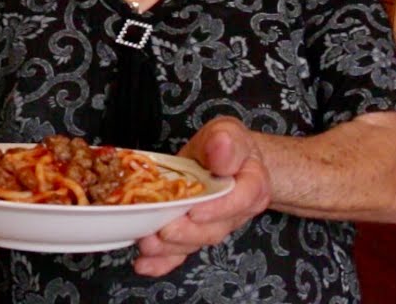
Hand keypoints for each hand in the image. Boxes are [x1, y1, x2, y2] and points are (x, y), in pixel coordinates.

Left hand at [133, 117, 272, 276]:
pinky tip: (145, 264)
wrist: (225, 160)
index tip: (196, 210)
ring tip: (148, 242)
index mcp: (251, 185)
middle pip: (215, 229)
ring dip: (170, 247)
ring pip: (195, 242)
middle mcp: (235, 212)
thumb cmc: (226, 145)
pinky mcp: (194, 234)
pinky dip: (163, 262)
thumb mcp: (228, 132)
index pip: (241, 200)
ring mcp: (214, 226)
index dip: (218, 208)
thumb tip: (221, 146)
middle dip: (187, 233)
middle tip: (164, 229)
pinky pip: (182, 253)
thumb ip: (225, 141)